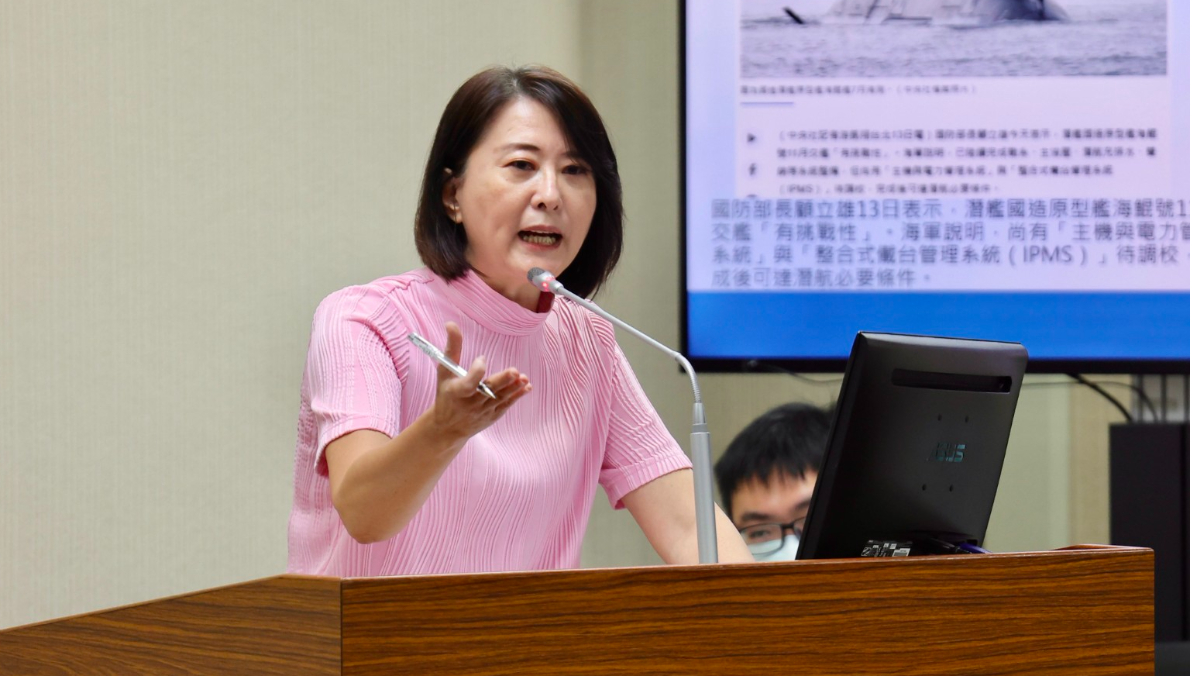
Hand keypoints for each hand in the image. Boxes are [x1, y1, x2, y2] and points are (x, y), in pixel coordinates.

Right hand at [430, 322, 531, 443]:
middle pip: (488, 391)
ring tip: (523, 377)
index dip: (477, 370)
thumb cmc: (446, 394)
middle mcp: (471, 403)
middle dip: (502, 382)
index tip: (482, 358)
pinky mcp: (492, 416)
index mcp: (458, 391)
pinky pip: (506, 405)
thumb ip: (452, 348)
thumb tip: (451, 323)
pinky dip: (516, 397)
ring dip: (513, 388)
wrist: (447, 427)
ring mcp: (483, 411)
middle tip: (514, 371)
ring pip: (500, 398)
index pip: (470, 382)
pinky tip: (526, 386)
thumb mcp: (445, 371)